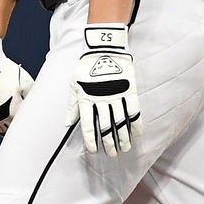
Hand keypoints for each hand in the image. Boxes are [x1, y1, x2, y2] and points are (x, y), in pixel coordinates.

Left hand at [67, 24, 140, 156]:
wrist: (104, 49)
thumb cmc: (86, 67)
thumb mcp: (74, 85)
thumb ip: (73, 106)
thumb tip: (67, 124)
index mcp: (86, 98)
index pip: (88, 125)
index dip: (91, 140)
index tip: (94, 150)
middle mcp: (101, 99)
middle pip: (106, 126)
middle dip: (109, 143)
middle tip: (112, 154)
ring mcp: (116, 95)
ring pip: (121, 122)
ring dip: (124, 137)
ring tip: (125, 148)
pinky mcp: (129, 90)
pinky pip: (134, 111)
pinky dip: (135, 123)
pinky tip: (136, 134)